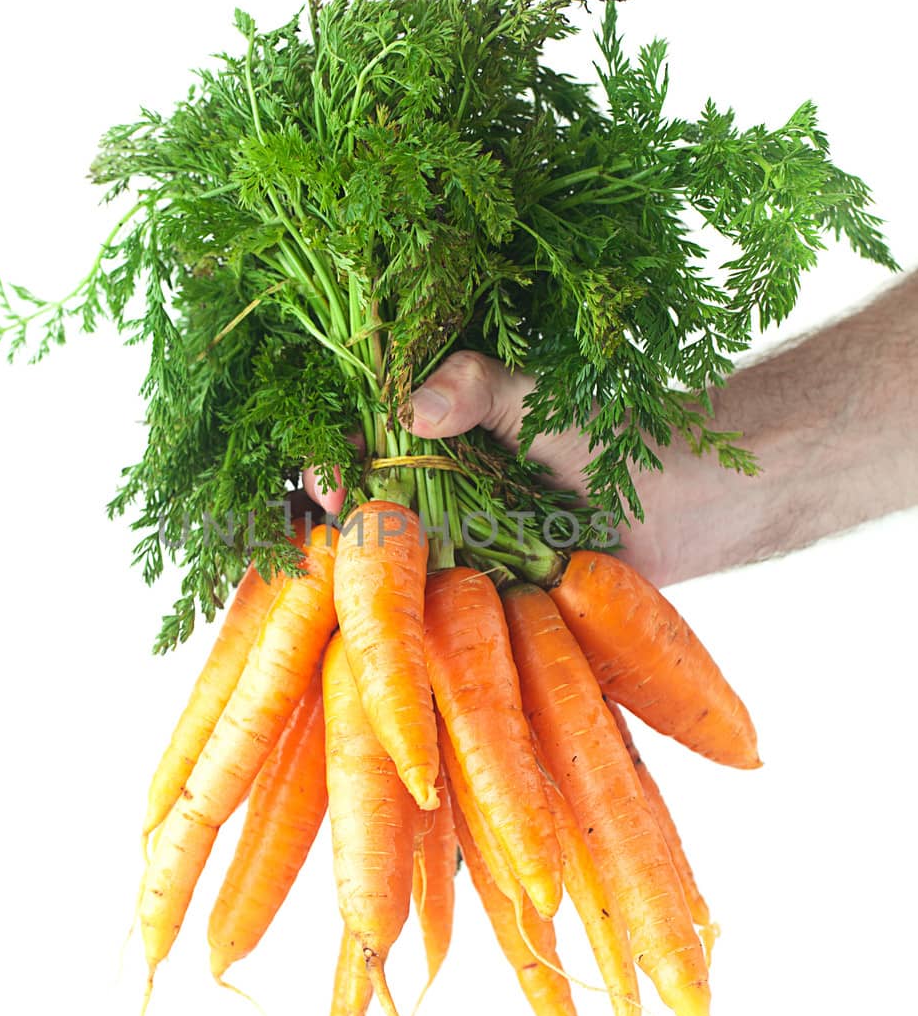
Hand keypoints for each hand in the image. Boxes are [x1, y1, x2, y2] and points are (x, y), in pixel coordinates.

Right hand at [303, 349, 676, 585]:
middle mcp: (434, 489)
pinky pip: (434, 610)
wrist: (686, 503)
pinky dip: (408, 620)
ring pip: (389, 564)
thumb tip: (412, 408)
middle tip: (335, 536)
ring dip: (364, 579)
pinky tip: (384, 630)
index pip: (358, 442)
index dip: (332, 459)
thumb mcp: (536, 397)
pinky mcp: (484, 597)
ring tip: (351, 588)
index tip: (329, 478)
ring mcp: (456, 546)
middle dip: (337, 523)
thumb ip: (476, 385)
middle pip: (360, 507)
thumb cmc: (610, 436)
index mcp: (433, 432)